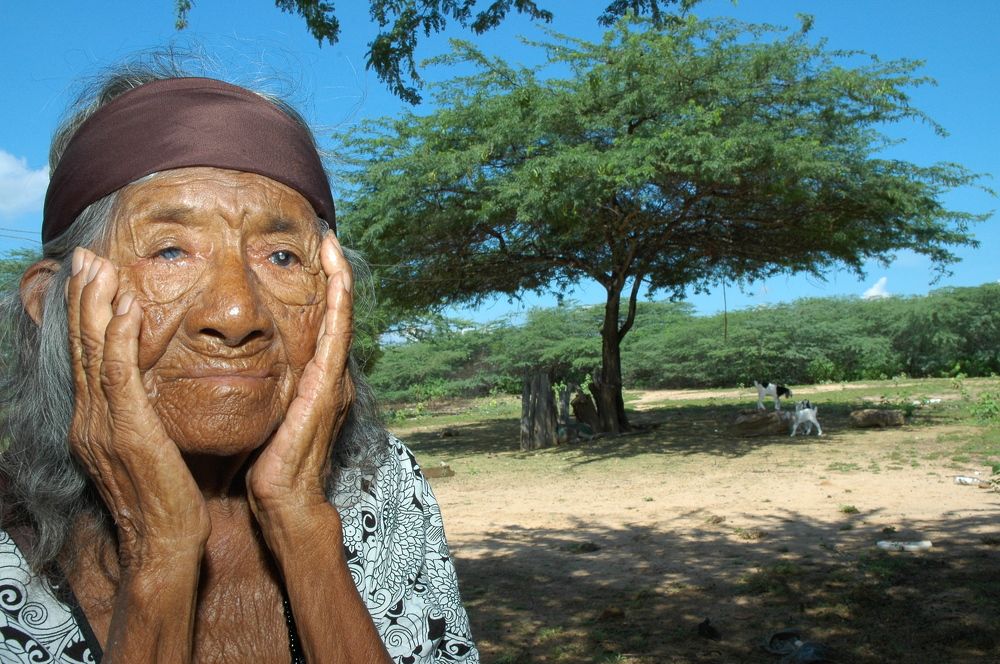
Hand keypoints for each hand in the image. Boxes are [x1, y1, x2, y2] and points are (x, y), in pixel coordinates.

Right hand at [67, 248, 209, 567]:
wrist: (164, 543)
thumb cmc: (165, 499)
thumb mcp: (148, 450)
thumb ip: (142, 419)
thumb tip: (150, 395)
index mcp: (96, 423)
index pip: (87, 359)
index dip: (88, 317)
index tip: (94, 280)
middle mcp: (90, 420)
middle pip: (81, 347)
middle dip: (84, 299)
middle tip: (87, 258)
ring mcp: (103, 425)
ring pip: (93, 353)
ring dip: (96, 305)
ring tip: (101, 267)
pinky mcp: (127, 431)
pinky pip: (118, 375)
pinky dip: (118, 337)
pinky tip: (124, 308)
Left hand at [246, 233, 354, 527]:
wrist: (286, 502)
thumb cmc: (271, 467)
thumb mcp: (268, 419)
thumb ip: (269, 393)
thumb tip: (245, 372)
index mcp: (320, 383)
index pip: (324, 328)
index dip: (322, 293)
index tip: (312, 263)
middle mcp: (334, 376)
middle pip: (338, 316)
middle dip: (335, 276)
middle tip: (327, 239)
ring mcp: (335, 379)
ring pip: (341, 318)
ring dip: (338, 280)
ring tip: (332, 247)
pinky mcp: (328, 384)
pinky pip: (336, 331)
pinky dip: (338, 300)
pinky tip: (335, 275)